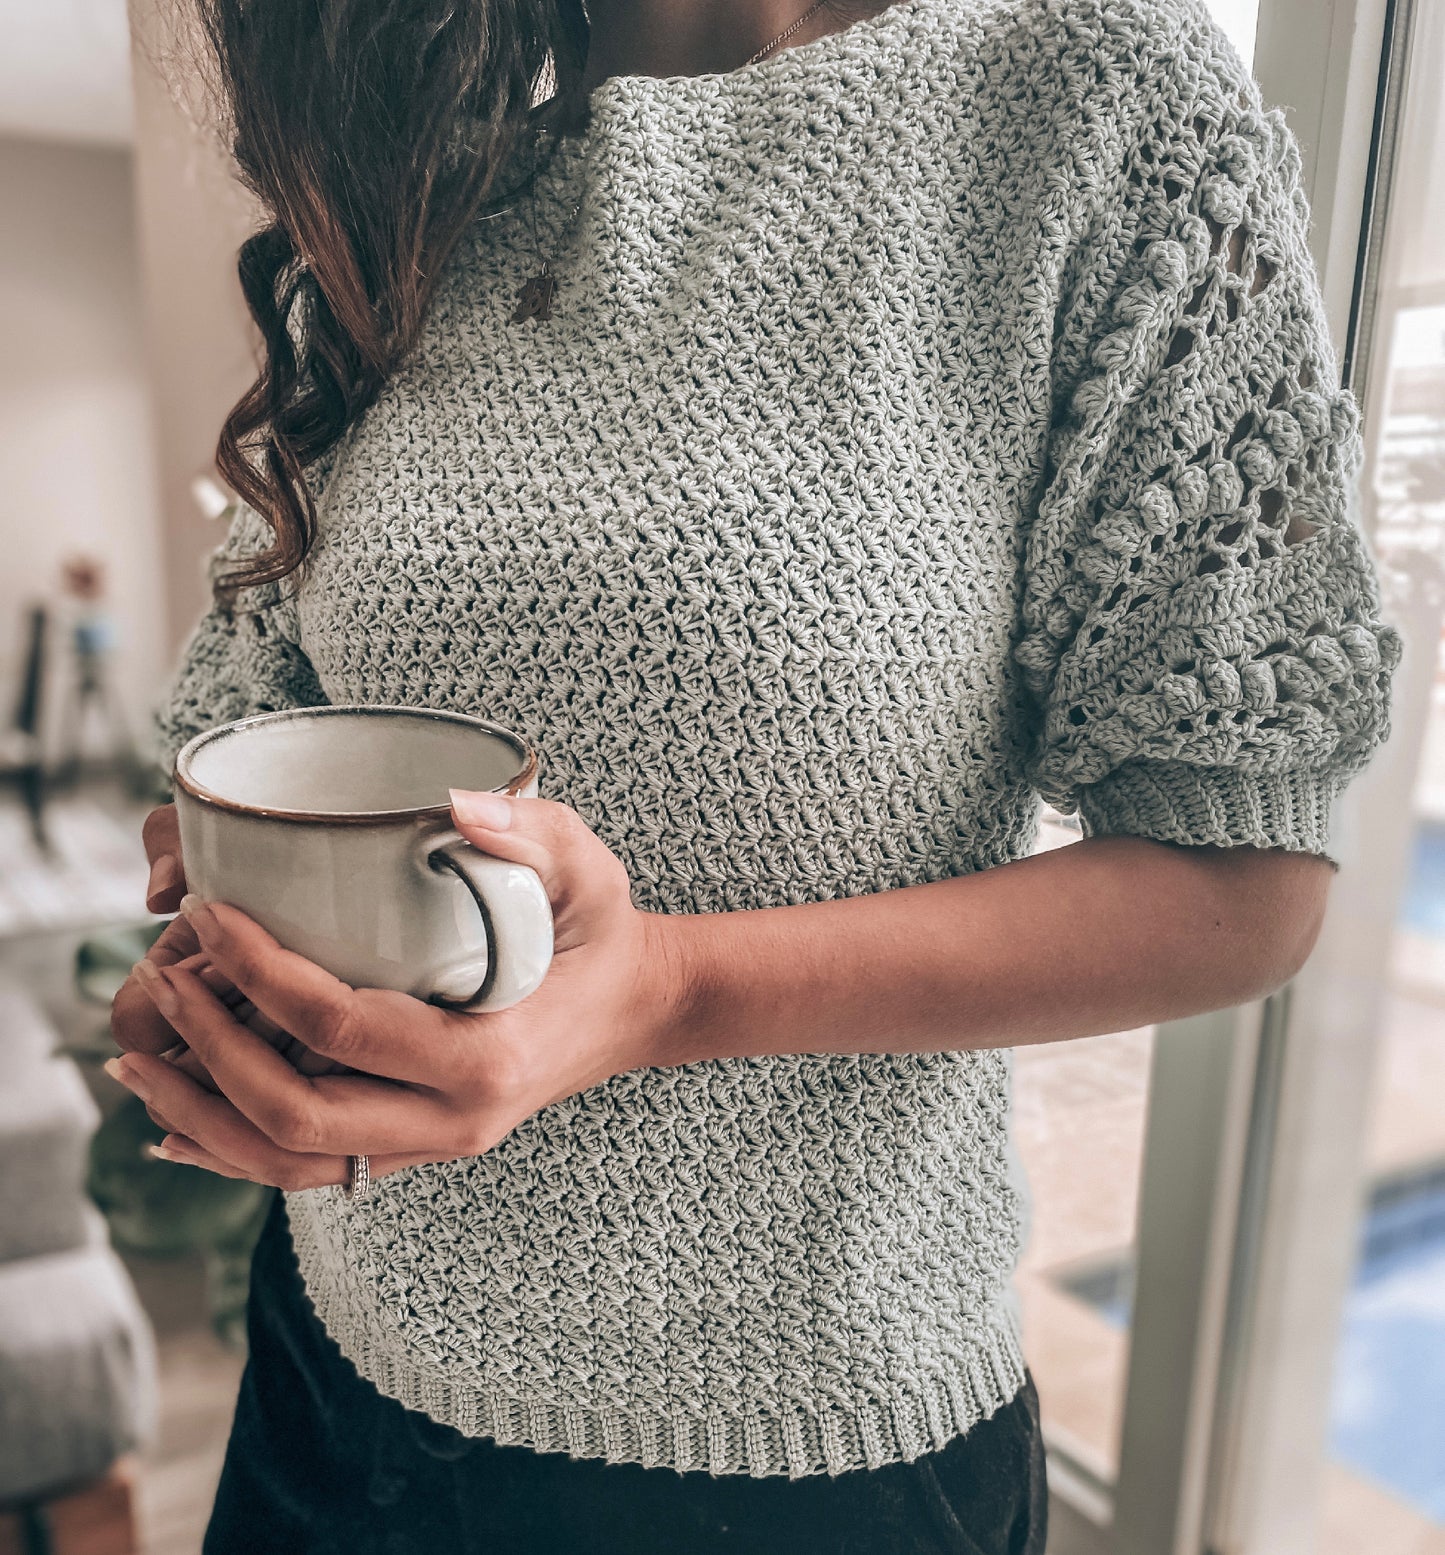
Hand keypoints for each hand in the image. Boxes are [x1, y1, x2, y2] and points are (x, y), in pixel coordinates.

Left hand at [103, 790, 685, 1190]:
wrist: (636, 1008)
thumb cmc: (603, 933)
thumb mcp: (587, 868)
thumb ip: (529, 831)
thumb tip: (451, 805)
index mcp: (487, 1058)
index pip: (342, 1028)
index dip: (260, 974)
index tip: (210, 916)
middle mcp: (455, 1121)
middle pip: (297, 1115)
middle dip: (209, 1053)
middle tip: (165, 981)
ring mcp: (434, 1146)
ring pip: (291, 1166)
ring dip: (204, 1120)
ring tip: (140, 1064)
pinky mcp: (416, 1147)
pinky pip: (311, 1173)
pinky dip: (236, 1152)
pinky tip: (180, 1125)